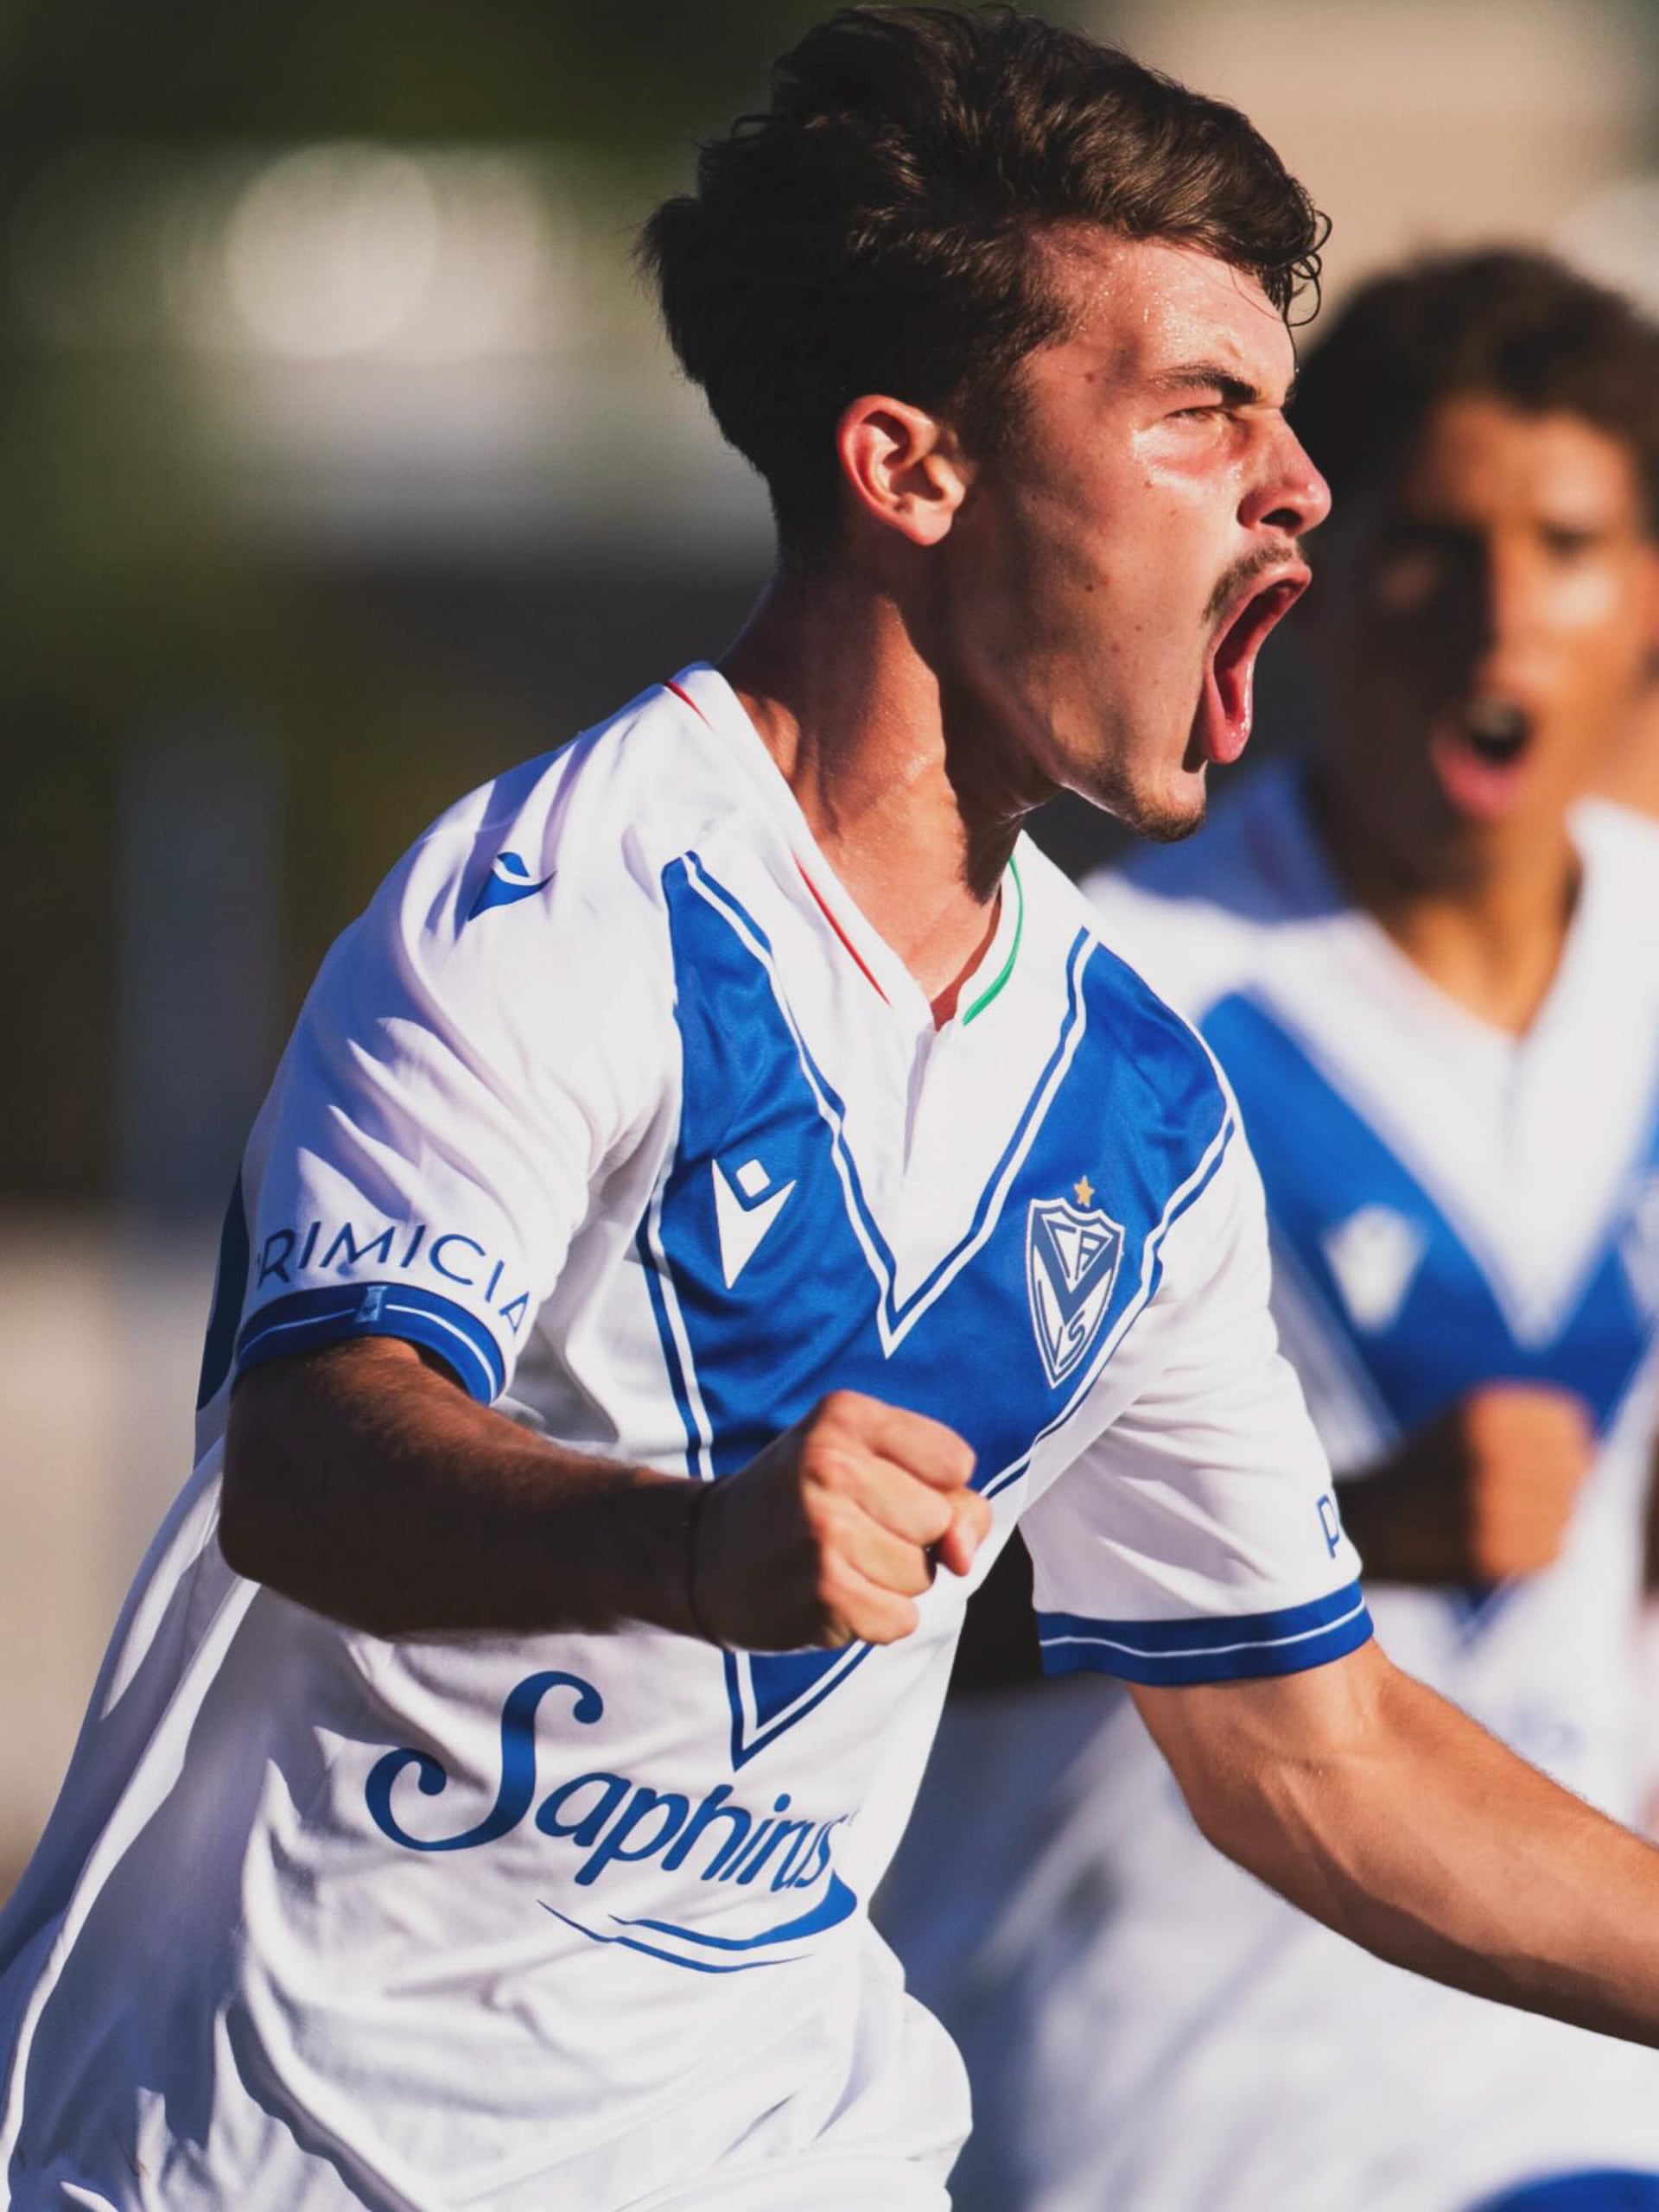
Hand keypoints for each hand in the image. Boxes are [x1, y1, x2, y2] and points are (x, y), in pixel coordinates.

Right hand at [689, 1390, 989, 1650]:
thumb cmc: (804, 1504)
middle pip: (940, 1520)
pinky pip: (901, 1619)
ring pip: (923, 1575)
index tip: (878, 1488)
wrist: (704, 1555)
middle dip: (911, 1538)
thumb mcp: (868, 1466)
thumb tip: (963, 1558)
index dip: (932, 1488)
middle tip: (849, 1530)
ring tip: (835, 1562)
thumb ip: (951, 1499)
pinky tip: (830, 1596)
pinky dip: (875, 1620)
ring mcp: (826, 1528)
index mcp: (847, 1415)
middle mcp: (832, 1463)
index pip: (954, 1462)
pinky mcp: (823, 1590)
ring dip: (891, 1582)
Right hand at [1337, 1383, 1593, 1585]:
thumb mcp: (1465, 1421)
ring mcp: (1489, 1506)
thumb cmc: (1424, 1468)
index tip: (1544, 1459)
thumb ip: (1529, 1426)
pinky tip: (1499, 1543)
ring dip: (1545, 1519)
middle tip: (1522, 1494)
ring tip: (1504, 1519)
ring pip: (1566, 1513)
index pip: (1569, 1424)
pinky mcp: (1489, 1554)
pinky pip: (1551, 1551)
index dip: (1565, 1444)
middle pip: (1575, 1470)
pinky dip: (1535, 1552)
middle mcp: (1488, 1454)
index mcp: (1481, 1412)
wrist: (1365, 1522)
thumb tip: (1590, 1456)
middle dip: (1557, 1484)